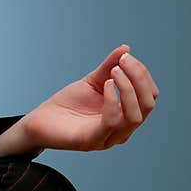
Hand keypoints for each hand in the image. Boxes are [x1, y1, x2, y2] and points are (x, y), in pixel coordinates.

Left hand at [21, 44, 159, 151]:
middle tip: (123, 61)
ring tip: (114, 71)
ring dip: (128, 89)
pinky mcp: (92, 141)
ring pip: (135, 116)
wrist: (40, 121)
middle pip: (147, 105)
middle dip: (139, 79)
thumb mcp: (92, 81)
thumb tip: (125, 49)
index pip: (149, 96)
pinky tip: (107, 85)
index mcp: (126, 115)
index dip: (142, 74)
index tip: (126, 57)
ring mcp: (109, 137)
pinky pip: (112, 122)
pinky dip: (113, 101)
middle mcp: (123, 129)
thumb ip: (109, 67)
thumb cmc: (68, 104)